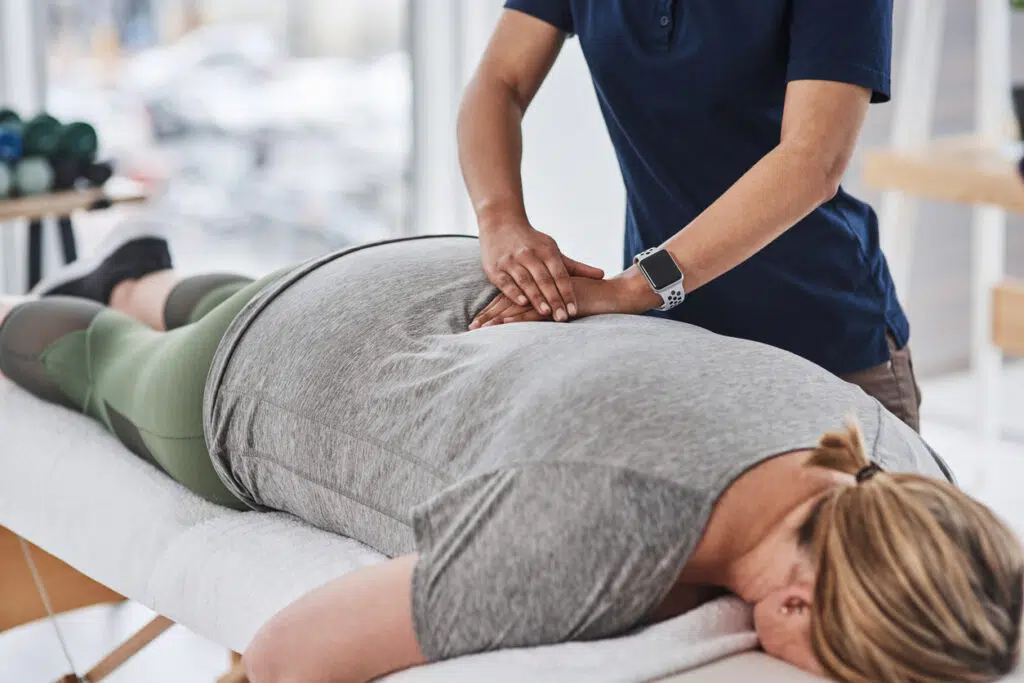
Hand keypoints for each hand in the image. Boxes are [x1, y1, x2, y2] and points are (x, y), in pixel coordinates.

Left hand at [470, 268, 659, 328]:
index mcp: (540, 288)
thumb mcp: (566, 304)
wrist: (613, 295)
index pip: (511, 299)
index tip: (478, 323)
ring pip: (517, 306)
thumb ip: (551, 311)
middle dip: (489, 316)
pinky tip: (503, 323)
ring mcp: (547, 295)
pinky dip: (517, 317)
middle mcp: (540, 289)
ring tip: (480, 330)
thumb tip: (538, 321)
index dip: (494, 310)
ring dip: (497, 318)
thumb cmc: (592, 300)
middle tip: (472, 329)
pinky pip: (534, 311)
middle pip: (508, 302)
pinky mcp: (555, 303)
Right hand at [479, 218, 603, 322]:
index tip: (574, 310)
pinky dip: (514, 292)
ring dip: (537, 297)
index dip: (568, 293)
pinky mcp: (496, 268)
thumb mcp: (553, 250)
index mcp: (546, 251)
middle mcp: (529, 255)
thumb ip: (576, 266)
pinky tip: (523, 303)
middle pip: (545, 280)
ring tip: (547, 312)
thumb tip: (602, 275)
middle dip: (555, 299)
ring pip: (526, 281)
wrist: (500, 223)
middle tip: (563, 317)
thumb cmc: (532, 242)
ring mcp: (512, 261)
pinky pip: (506, 282)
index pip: (560, 275)